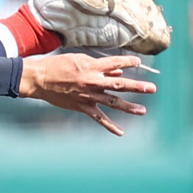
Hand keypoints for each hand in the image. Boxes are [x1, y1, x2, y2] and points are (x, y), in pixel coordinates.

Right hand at [19, 53, 155, 135]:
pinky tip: (121, 132)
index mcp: (92, 67)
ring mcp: (89, 96)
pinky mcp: (82, 107)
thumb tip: (117, 72)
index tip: (139, 62)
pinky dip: (110, 126)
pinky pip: (99, 118)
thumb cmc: (58, 65)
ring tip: (142, 110)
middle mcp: (93, 82)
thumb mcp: (78, 59)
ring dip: (129, 107)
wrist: (40, 79)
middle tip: (152, 88)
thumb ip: (98, 66)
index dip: (128, 62)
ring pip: (113, 102)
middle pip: (120, 85)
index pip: (116, 63)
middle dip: (137, 86)